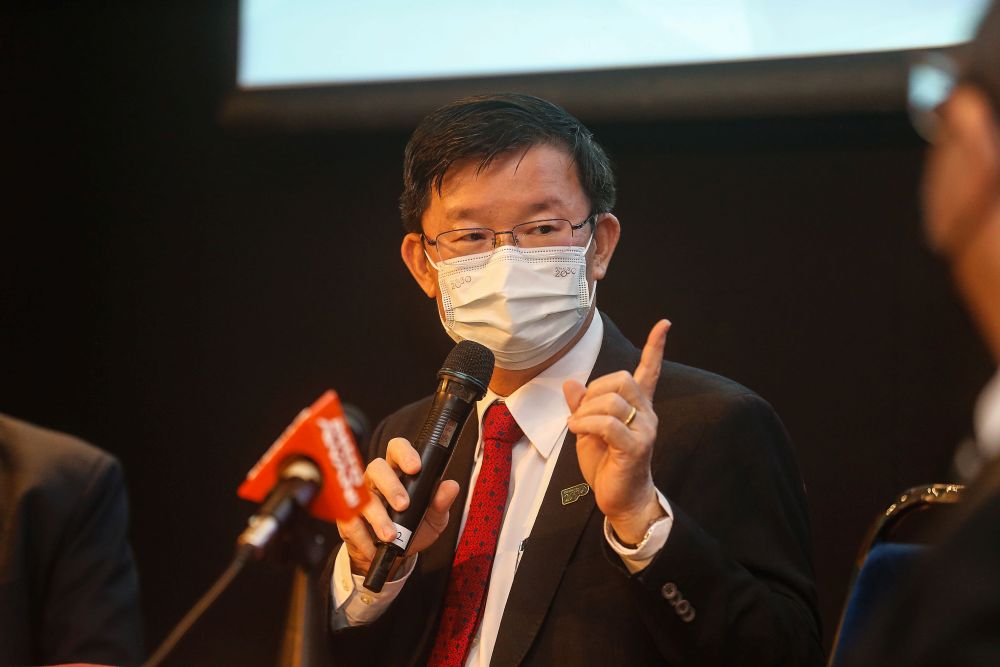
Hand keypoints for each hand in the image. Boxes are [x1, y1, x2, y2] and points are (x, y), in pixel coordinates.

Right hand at [335, 437, 459, 574]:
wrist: (393, 557)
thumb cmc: (413, 529)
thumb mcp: (433, 519)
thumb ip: (441, 503)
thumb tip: (451, 486)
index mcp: (398, 472)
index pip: (397, 449)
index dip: (404, 453)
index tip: (416, 468)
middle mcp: (377, 480)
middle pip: (377, 468)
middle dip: (390, 486)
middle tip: (404, 505)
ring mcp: (361, 498)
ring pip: (363, 496)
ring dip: (378, 516)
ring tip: (391, 535)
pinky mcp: (348, 518)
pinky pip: (350, 522)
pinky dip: (363, 537)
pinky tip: (374, 547)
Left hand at [563, 319, 670, 544]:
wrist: (619, 499)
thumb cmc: (607, 464)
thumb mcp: (588, 429)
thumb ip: (582, 406)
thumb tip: (571, 383)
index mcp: (638, 406)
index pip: (650, 371)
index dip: (656, 347)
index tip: (664, 324)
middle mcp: (647, 414)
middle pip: (622, 379)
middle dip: (595, 390)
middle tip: (581, 412)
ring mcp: (645, 430)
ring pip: (613, 400)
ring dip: (586, 410)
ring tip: (577, 426)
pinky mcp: (636, 447)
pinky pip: (608, 424)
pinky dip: (586, 423)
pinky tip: (577, 430)